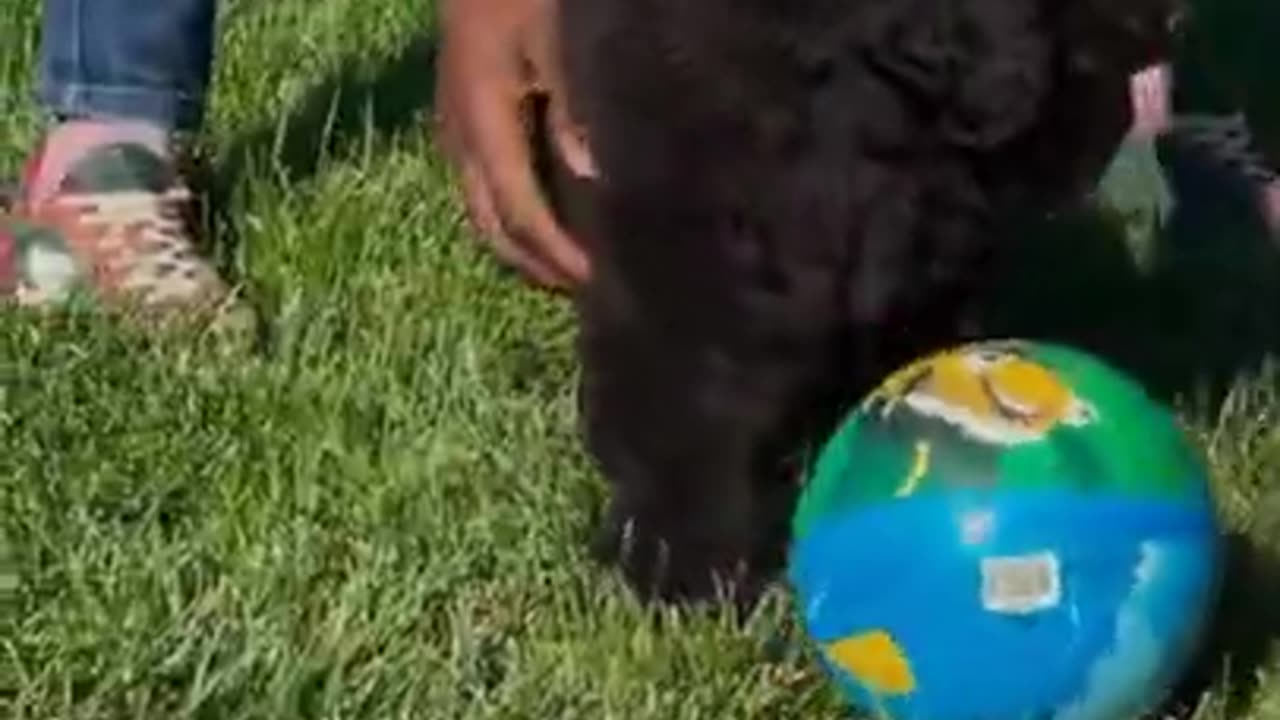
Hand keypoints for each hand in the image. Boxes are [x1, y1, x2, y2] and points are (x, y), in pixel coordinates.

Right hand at [435, 0, 594, 289]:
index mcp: (482, 125)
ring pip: (478, 210)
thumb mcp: (554, 42)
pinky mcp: (458, 118)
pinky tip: (540, 215)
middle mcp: (458, 139)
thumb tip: (587, 175)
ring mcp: (452, 130)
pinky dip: (508, 214)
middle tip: (577, 288)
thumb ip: (569, 108)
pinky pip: (479, 186)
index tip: (592, 278)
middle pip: (489, 227)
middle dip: (532, 265)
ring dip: (517, 245)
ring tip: (561, 264)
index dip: (554, 253)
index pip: (519, 213)